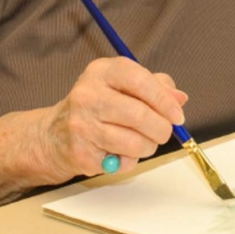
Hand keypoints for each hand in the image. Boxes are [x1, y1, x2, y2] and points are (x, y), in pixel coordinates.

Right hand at [38, 57, 188, 179]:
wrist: (55, 134)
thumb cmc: (100, 104)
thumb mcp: (124, 84)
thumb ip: (156, 86)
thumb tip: (179, 99)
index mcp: (102, 71)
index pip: (140, 80)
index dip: (164, 100)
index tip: (177, 115)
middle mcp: (87, 95)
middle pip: (138, 115)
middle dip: (161, 128)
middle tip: (165, 132)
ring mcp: (81, 125)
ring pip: (133, 142)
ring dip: (148, 147)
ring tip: (144, 142)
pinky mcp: (80, 153)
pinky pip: (120, 162)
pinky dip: (129, 161)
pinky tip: (120, 152)